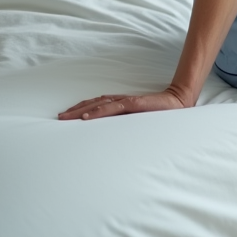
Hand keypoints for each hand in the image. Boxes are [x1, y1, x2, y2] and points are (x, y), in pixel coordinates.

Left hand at [58, 85, 191, 120]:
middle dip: (75, 110)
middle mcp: (121, 100)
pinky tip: (87, 117)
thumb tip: (112, 135)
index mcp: (121, 104)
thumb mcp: (139, 120)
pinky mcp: (134, 104)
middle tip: (59, 118)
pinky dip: (98, 112)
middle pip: (93, 103)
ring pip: (98, 104)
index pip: (96, 104)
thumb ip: (126, 123)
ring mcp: (126, 101)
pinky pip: (112, 108)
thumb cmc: (159, 113)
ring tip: (67, 117)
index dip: (80, 109)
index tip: (66, 116)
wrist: (178, 102)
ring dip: (81, 110)